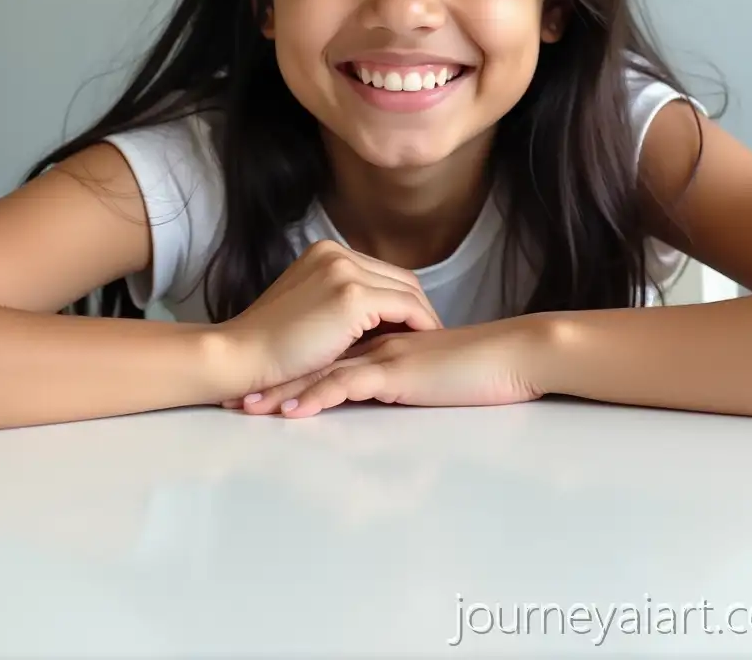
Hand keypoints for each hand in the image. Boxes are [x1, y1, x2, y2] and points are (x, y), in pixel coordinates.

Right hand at [219, 239, 441, 394]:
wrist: (240, 355)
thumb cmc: (268, 344)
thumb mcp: (306, 307)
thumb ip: (338, 302)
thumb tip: (380, 320)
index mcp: (325, 252)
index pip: (381, 272)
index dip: (401, 300)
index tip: (414, 326)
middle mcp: (337, 253)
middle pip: (398, 278)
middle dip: (418, 308)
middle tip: (430, 336)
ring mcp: (344, 271)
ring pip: (407, 291)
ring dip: (423, 318)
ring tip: (430, 345)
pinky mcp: (353, 296)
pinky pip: (405, 308)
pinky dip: (420, 325)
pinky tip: (423, 346)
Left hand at [238, 318, 543, 417]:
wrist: (512, 355)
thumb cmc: (479, 366)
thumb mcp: (430, 370)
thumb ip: (404, 372)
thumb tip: (383, 388)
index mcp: (383, 338)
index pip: (329, 348)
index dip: (295, 363)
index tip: (262, 381)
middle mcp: (376, 341)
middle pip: (315, 356)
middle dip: (275, 376)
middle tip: (239, 396)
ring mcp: (384, 353)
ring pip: (322, 369)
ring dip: (283, 389)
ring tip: (249, 407)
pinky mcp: (397, 371)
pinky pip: (348, 383)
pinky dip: (316, 397)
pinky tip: (292, 412)